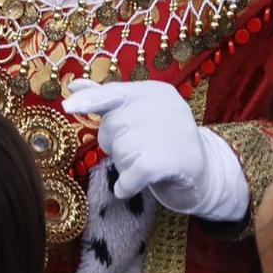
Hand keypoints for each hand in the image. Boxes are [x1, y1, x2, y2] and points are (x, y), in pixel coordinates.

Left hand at [63, 78, 249, 220]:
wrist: (205, 177)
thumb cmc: (162, 143)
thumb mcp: (138, 116)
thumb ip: (107, 100)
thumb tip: (74, 85)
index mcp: (156, 91)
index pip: (114, 92)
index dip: (90, 101)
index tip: (67, 107)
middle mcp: (167, 107)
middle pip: (113, 126)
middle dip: (116, 144)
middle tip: (141, 151)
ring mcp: (174, 132)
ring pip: (120, 151)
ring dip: (125, 165)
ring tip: (148, 164)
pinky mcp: (175, 161)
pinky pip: (132, 174)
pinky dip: (126, 185)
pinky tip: (129, 187)